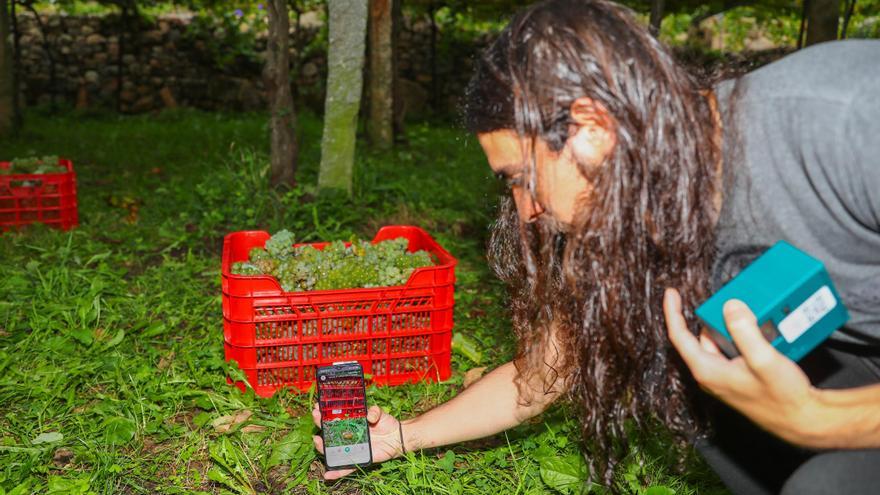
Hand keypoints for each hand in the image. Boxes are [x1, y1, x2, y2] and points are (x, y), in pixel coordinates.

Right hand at [312, 403, 405, 479]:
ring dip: (322, 447)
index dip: (325, 413)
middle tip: (316, 417)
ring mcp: (351, 448)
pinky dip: (336, 472)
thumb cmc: (386, 423)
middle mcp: (348, 436)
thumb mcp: (380, 413)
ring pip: (333, 450)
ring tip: (317, 441)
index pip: (334, 418)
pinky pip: (346, 468)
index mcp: (350, 423)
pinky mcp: (358, 459)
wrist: (397, 437)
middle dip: (320, 424)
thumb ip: (374, 411)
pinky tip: (327, 475)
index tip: (317, 407)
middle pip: (329, 432)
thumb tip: (369, 416)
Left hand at [663, 288, 831, 447]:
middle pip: (698, 337)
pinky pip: (730, 350)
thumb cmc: (783, 397)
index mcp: (707, 371)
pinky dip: (737, 337)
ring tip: (745, 312)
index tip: (670, 293)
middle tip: (726, 301)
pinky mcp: (736, 378)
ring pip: (716, 343)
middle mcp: (710, 375)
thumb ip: (745, 332)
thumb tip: (730, 307)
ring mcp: (722, 378)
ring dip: (726, 326)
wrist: (803, 420)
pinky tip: (755, 330)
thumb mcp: (764, 359)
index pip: (679, 336)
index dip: (672, 311)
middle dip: (710, 316)